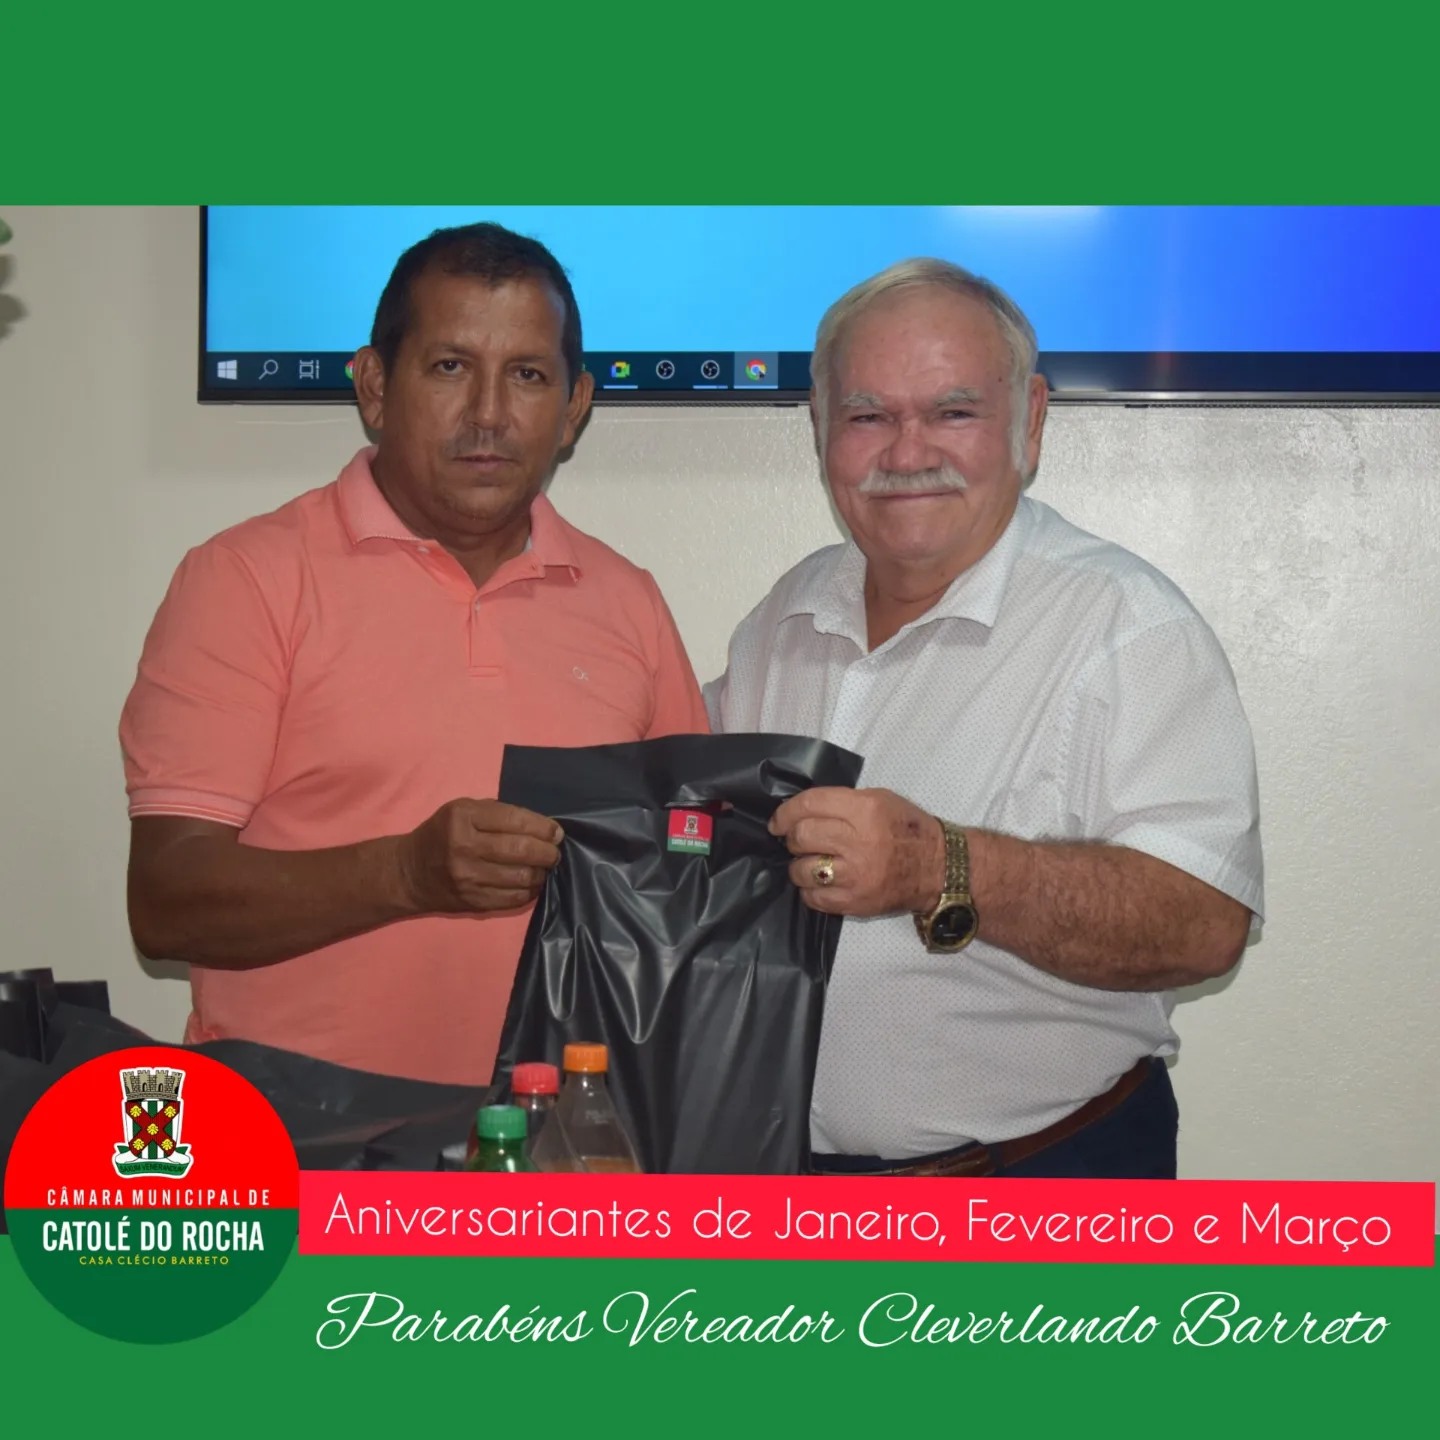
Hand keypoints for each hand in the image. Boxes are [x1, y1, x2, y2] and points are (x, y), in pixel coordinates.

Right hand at [398, 799, 563, 914]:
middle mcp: (465, 847)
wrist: (408, 872)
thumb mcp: (462, 810)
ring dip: (541, 872)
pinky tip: (532, 883)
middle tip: (554, 852)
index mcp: (463, 817)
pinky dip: (529, 891)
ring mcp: (468, 877)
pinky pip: (513, 898)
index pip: (514, 820)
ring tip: (544, 867)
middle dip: (547, 851)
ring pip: (521, 876)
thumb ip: (498, 814)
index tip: (556, 832)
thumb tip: (542, 827)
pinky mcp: (472, 901)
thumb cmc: (441, 834)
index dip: (542, 827)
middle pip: (521, 850)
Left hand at [769, 787, 945, 916]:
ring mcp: (856, 875)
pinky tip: (821, 883)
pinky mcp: (855, 902)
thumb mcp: (880, 800)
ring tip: (810, 864)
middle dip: (792, 838)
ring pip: (802, 869)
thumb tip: (801, 811)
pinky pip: (814, 898)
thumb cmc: (908, 829)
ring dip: (799, 866)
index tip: (778, 822)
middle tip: (798, 842)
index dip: (785, 813)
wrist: (939, 868)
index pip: (809, 805)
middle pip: (802, 836)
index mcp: (864, 810)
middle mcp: (858, 841)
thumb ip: (841, 802)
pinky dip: (810, 890)